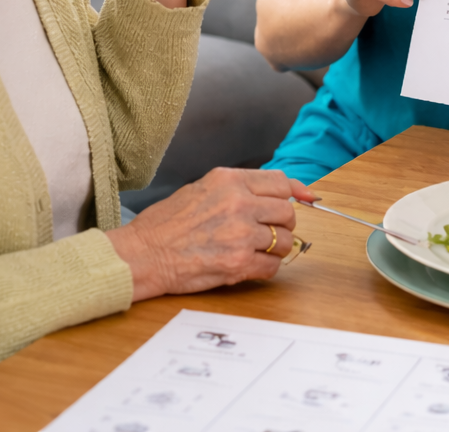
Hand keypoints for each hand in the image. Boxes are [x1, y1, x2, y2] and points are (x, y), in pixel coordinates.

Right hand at [104, 168, 316, 300]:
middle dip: (283, 224)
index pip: (279, 182)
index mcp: (229, 180)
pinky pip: (272, 267)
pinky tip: (250, 265)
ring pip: (284, 241)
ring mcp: (240, 234)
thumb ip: (237, 188)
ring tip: (255, 250)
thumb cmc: (165, 224)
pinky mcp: (238, 263)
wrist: (142, 254)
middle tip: (268, 230)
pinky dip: (266, 269)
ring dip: (276, 248)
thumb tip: (272, 192)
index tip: (307, 198)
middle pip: (287, 213)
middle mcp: (238, 203)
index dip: (296, 191)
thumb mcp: (202, 188)